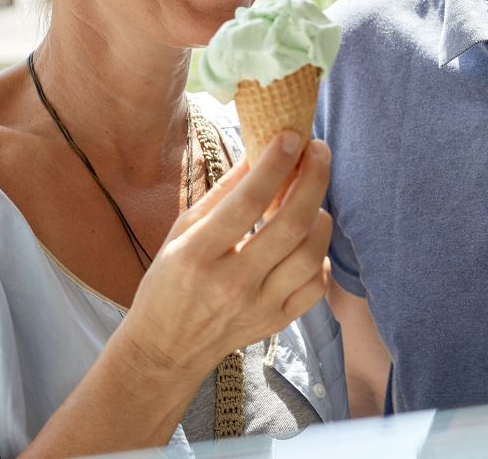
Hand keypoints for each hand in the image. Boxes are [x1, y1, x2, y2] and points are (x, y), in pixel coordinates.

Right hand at [116, 132, 332, 381]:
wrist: (166, 350)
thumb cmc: (170, 282)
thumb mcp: (181, 232)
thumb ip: (222, 194)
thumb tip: (259, 151)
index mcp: (198, 255)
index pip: (247, 202)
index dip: (275, 164)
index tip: (293, 136)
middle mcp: (232, 282)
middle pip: (291, 224)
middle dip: (314, 178)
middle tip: (319, 150)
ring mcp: (259, 306)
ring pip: (312, 254)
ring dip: (320, 215)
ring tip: (312, 196)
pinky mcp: (277, 322)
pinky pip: (317, 285)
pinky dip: (321, 257)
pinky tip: (309, 240)